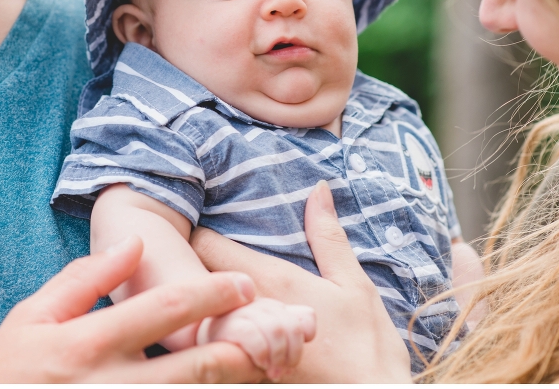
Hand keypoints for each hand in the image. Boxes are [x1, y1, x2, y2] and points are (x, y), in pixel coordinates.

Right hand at [0, 236, 264, 382]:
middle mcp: (111, 385)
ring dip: (233, 384)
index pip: (166, 310)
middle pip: (196, 366)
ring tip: (264, 366)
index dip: (214, 293)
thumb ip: (84, 278)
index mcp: (87, 345)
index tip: (245, 285)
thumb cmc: (5, 375)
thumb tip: (134, 242)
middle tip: (274, 333)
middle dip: (242, 348)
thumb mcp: (31, 318)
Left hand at [191, 180, 412, 382]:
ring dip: (198, 300)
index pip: (205, 244)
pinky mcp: (240, 373)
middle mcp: (245, 313)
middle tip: (198, 255)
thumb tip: (318, 188)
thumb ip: (328, 236)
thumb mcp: (354, 284)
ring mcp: (239, 347)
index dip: (198, 231)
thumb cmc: (367, 345)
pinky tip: (217, 330)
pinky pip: (211, 347)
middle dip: (191, 264)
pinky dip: (209, 334)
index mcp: (270, 281)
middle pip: (192, 277)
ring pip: (196, 315)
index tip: (202, 224)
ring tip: (202, 290)